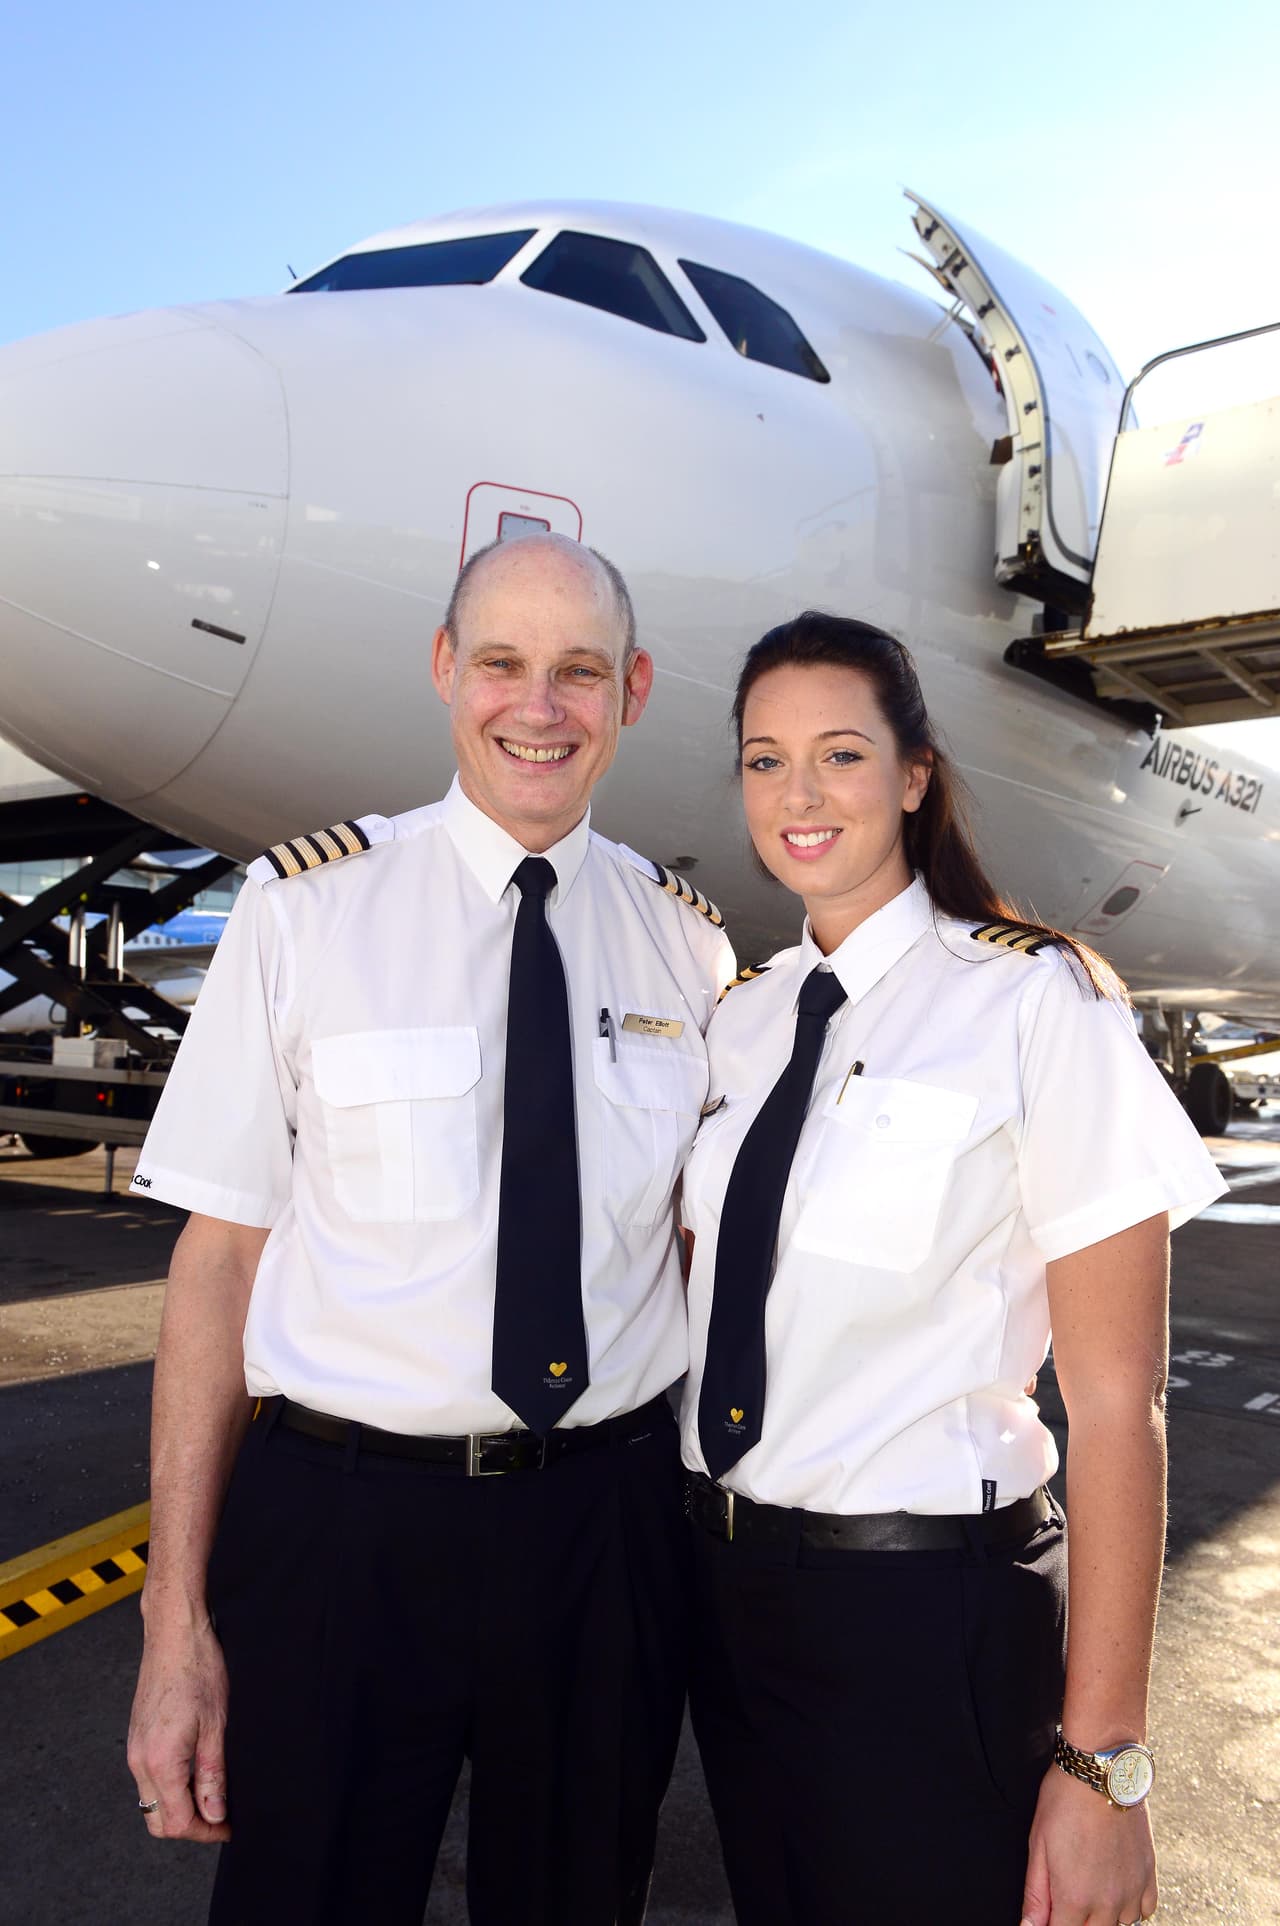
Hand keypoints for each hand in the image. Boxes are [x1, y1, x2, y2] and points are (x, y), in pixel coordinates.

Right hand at [127, 1608, 230, 1841]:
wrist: (175, 1634)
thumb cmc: (200, 1670)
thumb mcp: (217, 1726)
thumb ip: (213, 1775)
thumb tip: (214, 1814)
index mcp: (160, 1761)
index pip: (177, 1821)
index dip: (205, 1832)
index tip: (228, 1827)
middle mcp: (140, 1760)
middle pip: (158, 1820)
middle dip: (189, 1826)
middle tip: (221, 1816)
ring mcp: (135, 1749)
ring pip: (152, 1801)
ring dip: (180, 1806)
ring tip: (213, 1791)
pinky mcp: (138, 1737)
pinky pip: (149, 1778)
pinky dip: (171, 1786)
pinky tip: (196, 1770)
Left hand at [1021, 1762, 1156, 1924]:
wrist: (1102, 1772)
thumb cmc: (1064, 1802)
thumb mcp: (1038, 1845)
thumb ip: (1035, 1894)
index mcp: (1075, 1898)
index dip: (1051, 1925)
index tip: (1049, 1913)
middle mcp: (1108, 1903)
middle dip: (1076, 1921)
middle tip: (1067, 1897)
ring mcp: (1133, 1891)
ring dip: (1103, 1917)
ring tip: (1089, 1888)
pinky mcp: (1149, 1875)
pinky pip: (1145, 1911)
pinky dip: (1130, 1908)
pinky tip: (1116, 1889)